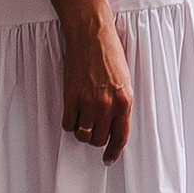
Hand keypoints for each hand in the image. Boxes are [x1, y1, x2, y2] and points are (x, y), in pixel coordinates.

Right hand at [60, 5, 134, 161]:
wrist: (92, 34)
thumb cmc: (109, 53)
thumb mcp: (124, 80)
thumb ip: (120, 104)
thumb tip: (113, 125)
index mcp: (125, 101)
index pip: (121, 136)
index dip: (114, 151)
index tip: (108, 158)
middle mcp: (108, 105)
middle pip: (99, 139)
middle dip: (96, 138)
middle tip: (94, 128)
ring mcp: (88, 102)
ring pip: (83, 135)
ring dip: (82, 131)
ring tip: (83, 119)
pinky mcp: (71, 97)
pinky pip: (68, 124)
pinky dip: (69, 122)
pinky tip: (72, 112)